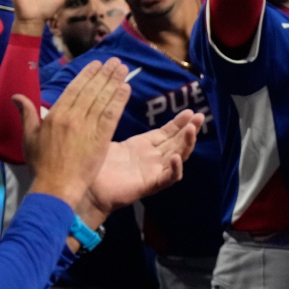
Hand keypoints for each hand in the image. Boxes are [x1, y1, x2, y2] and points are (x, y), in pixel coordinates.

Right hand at [16, 58, 130, 209]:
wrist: (55, 186)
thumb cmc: (41, 164)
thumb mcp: (28, 136)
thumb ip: (27, 113)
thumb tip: (16, 96)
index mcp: (55, 114)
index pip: (75, 88)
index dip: (88, 74)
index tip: (98, 63)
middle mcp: (72, 116)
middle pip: (91, 90)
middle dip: (105, 73)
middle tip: (116, 61)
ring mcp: (87, 127)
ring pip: (103, 99)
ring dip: (114, 81)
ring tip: (123, 68)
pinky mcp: (100, 138)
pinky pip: (111, 115)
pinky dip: (119, 100)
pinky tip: (127, 89)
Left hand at [85, 110, 202, 216]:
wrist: (88, 189)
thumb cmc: (96, 165)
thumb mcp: (110, 139)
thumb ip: (116, 122)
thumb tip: (117, 100)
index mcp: (145, 146)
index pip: (168, 132)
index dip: (179, 122)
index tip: (190, 110)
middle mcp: (153, 158)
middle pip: (178, 142)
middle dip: (190, 129)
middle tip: (200, 116)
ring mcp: (154, 171)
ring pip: (178, 156)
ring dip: (186, 144)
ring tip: (192, 130)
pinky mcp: (150, 185)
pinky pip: (168, 178)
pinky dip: (174, 168)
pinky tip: (175, 157)